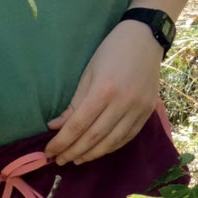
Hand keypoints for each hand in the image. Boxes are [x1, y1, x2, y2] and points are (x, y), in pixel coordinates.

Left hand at [45, 21, 162, 164]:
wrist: (146, 38)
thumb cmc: (112, 51)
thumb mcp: (89, 73)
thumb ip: (74, 103)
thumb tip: (56, 127)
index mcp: (104, 90)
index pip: (78, 125)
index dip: (61, 142)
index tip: (49, 151)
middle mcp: (123, 102)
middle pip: (94, 136)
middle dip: (73, 151)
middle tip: (59, 160)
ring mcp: (138, 107)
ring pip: (112, 141)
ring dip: (92, 154)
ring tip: (77, 159)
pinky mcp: (149, 109)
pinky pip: (129, 135)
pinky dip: (113, 146)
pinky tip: (101, 150)